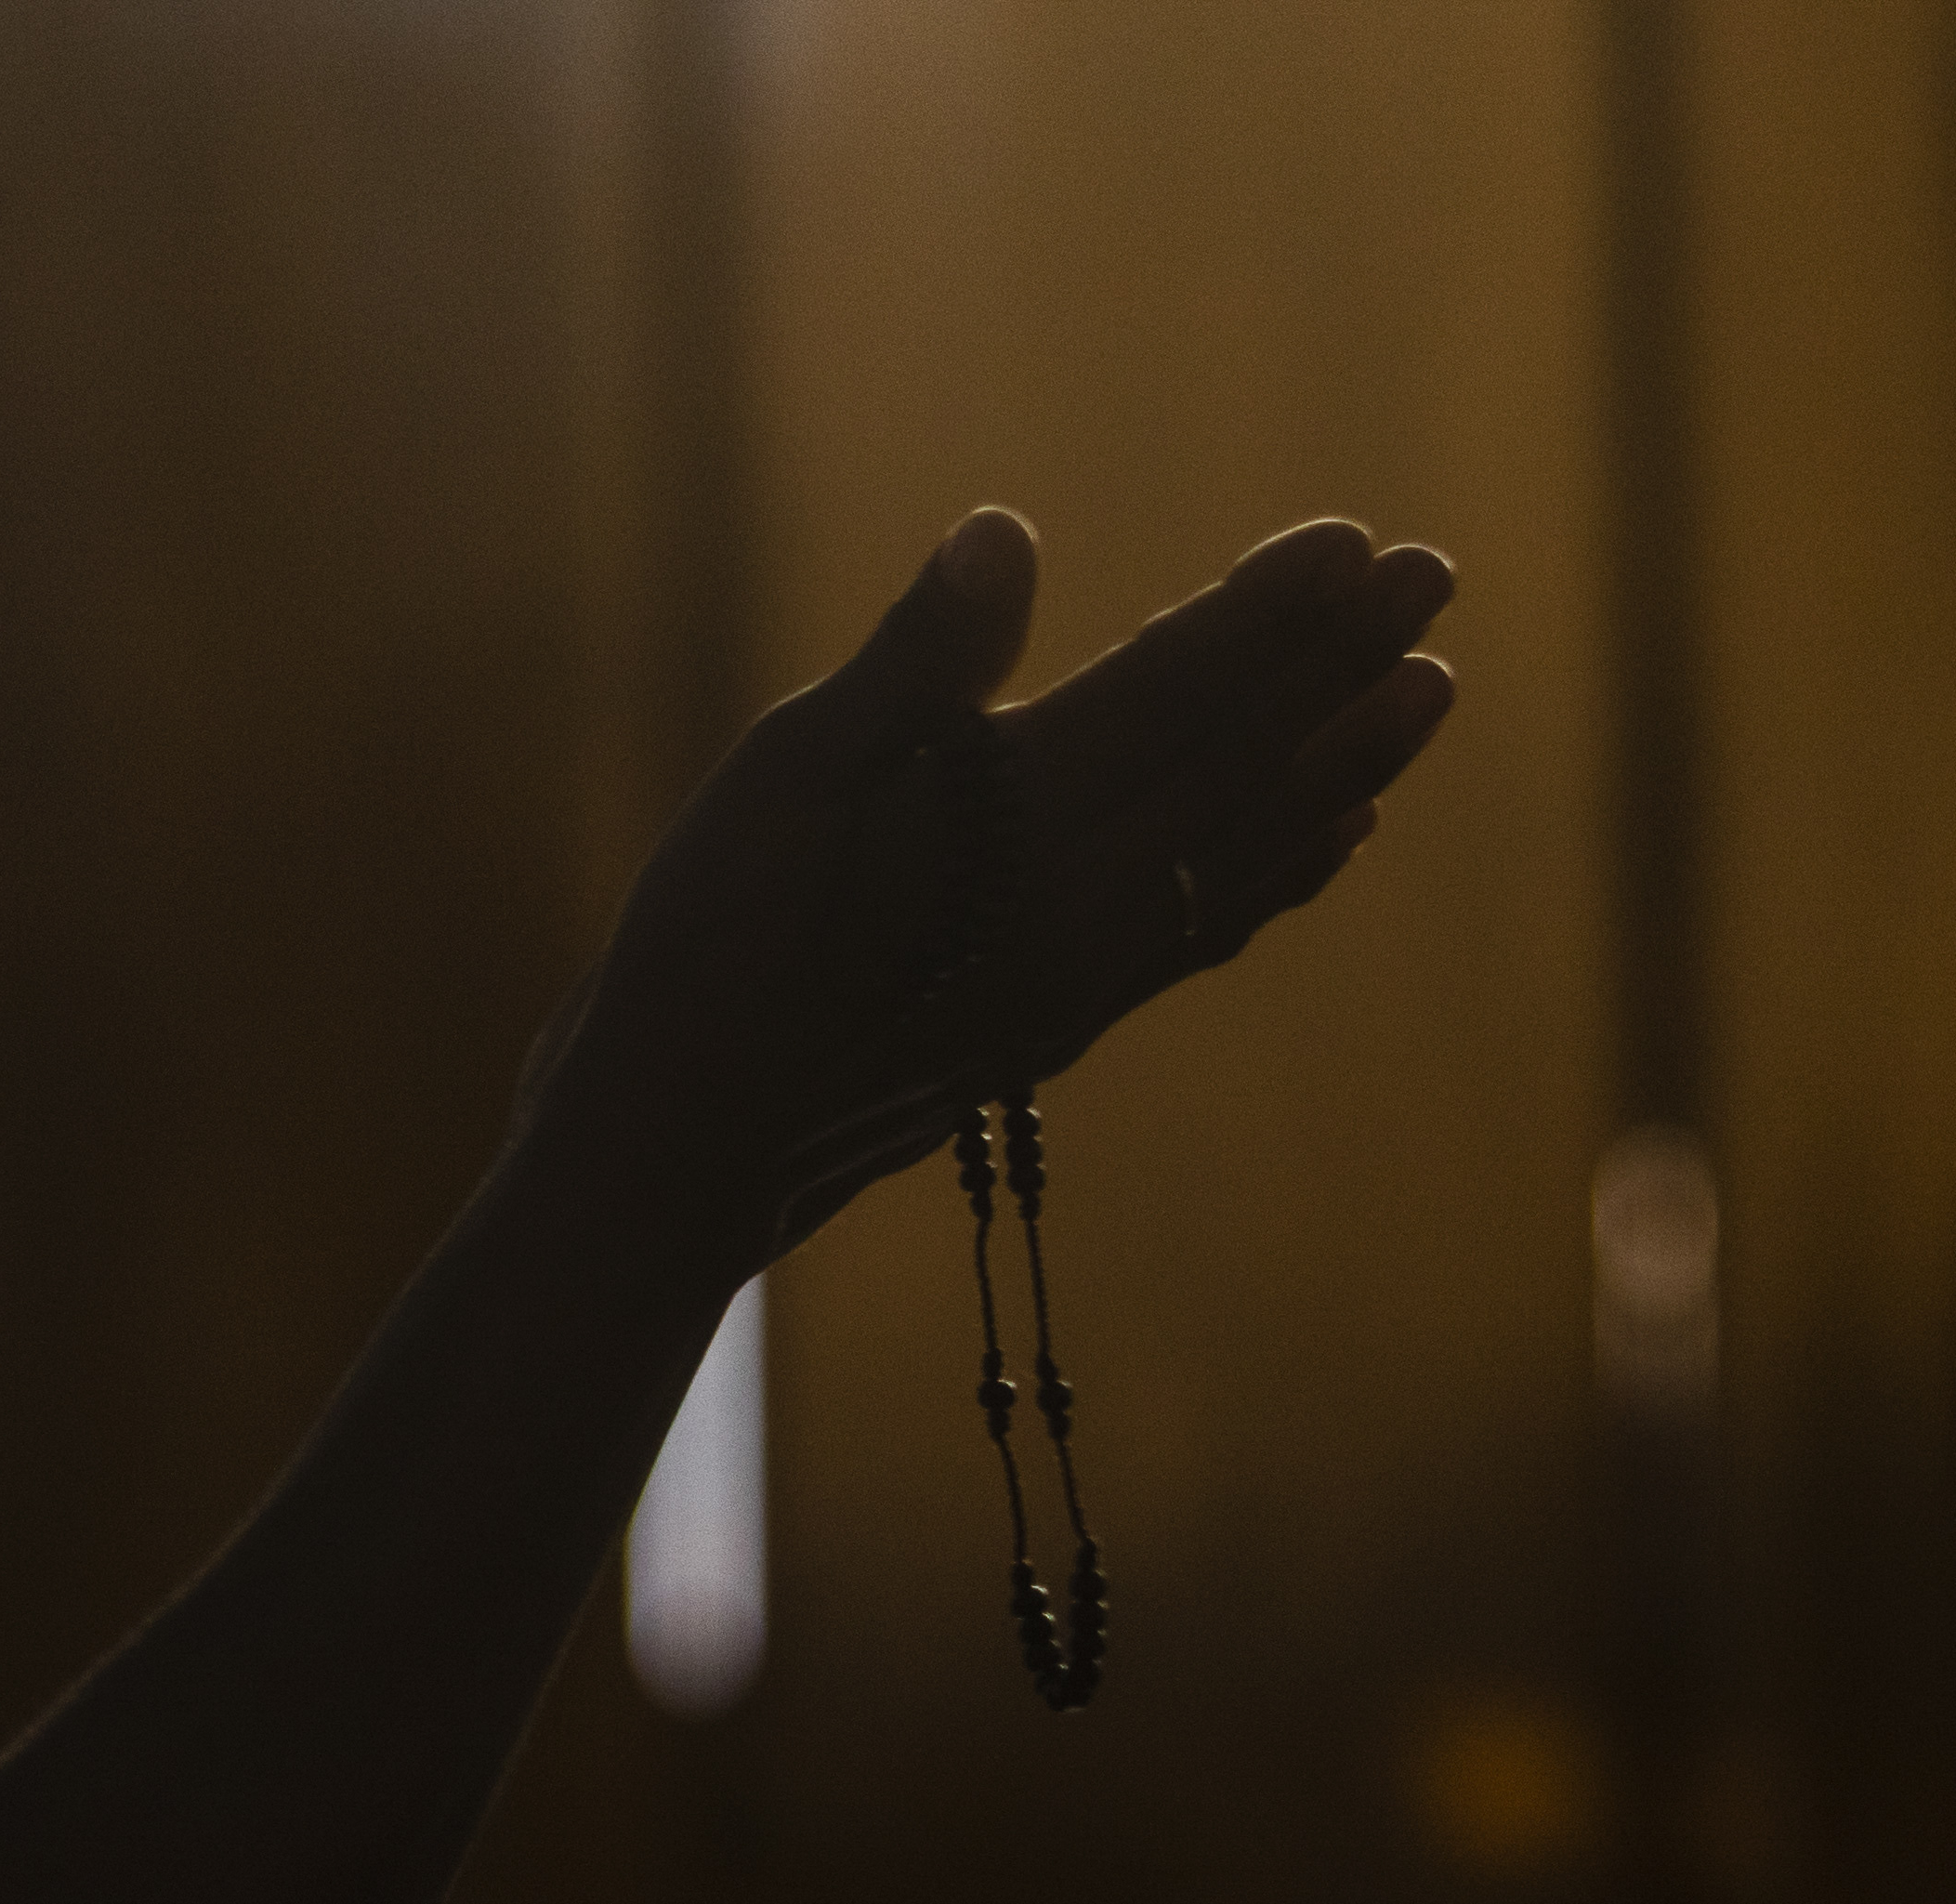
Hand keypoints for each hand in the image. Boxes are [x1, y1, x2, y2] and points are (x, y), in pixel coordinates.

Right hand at [531, 507, 1458, 1263]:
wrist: (682, 1156)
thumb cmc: (704, 953)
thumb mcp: (778, 781)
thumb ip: (909, 665)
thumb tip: (1005, 534)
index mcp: (1010, 816)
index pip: (1174, 690)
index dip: (1266, 613)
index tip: (1355, 542)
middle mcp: (1073, 896)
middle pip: (1238, 760)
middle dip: (1338, 665)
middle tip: (1435, 577)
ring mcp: (1076, 972)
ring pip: (1246, 848)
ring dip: (1343, 761)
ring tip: (1428, 692)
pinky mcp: (1053, 1026)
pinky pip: (1204, 932)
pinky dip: (1282, 874)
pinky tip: (1332, 840)